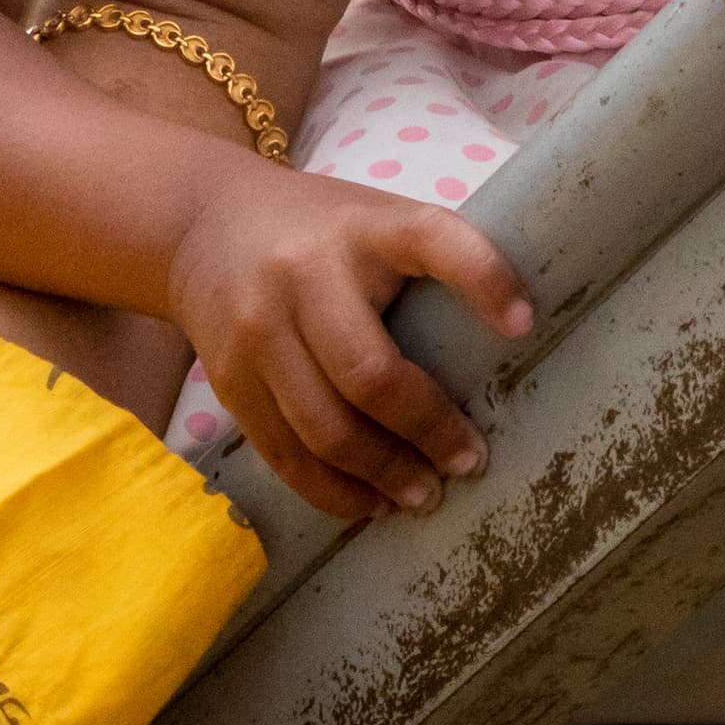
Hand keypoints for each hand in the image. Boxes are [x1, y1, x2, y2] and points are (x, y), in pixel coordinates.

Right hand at [170, 161, 534, 522]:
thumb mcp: (373, 220)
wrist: (201, 225)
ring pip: (324, 428)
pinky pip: (284, 453)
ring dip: (384, 474)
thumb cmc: (320, 231)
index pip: (427, 239)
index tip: (524, 324)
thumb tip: (515, 341)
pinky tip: (371, 504)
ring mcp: (257, 330)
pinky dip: (333, 491)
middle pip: (369, 373)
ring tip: (425, 495)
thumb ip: (425, 262)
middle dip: (428, 429)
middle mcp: (302, 275)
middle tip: (468, 461)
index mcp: (360, 228)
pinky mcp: (228, 378)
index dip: (480, 277)